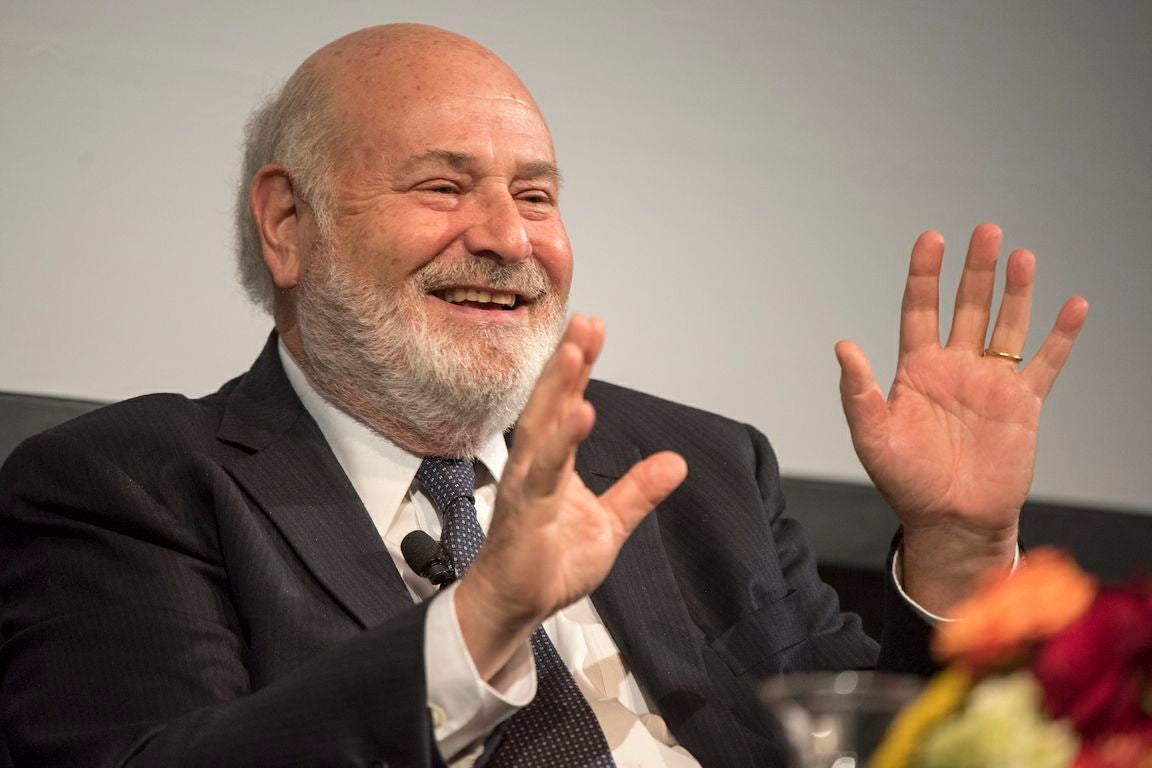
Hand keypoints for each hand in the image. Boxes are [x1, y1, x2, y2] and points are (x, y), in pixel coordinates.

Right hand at [456, 314, 686, 676]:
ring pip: (542, 428)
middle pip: (551, 404)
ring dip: (559, 388)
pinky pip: (544, 472)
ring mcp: (527, 486)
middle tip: (585, 322)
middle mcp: (536, 465)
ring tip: (576, 353)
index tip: (591, 329)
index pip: (567, 404)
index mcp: (553, 462)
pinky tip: (580, 414)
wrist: (516, 607)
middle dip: (567, 362)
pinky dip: (562, 442)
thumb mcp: (609, 523)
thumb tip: (675, 462)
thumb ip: (638, 490)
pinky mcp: (525, 512)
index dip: (579, 368)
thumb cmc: (550, 563)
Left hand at [835, 224, 1087, 611]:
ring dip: (1016, 292)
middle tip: (987, 231)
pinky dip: (1061, 336)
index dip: (924, 274)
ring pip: (1007, 325)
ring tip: (1021, 256)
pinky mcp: (1023, 404)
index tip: (931, 238)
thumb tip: (842, 346)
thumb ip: (857, 391)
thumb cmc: (904, 481)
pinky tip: (1074, 305)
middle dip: (976, 270)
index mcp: (916, 369)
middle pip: (967, 306)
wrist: (950, 520)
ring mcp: (990, 383)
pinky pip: (1046, 363)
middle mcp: (955, 368)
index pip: (920, 309)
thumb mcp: (871, 436)